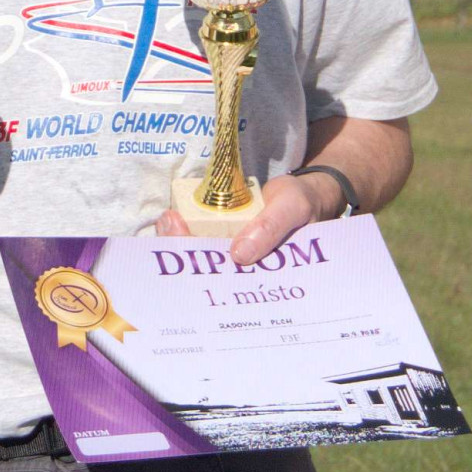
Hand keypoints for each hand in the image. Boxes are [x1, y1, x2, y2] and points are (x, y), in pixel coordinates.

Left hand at [177, 166, 346, 268]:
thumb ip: (270, 228)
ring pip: (201, 254)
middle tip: (167, 225)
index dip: (203, 266)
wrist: (305, 193)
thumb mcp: (292, 210)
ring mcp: (234, 252)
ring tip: (166, 220)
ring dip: (180, 241)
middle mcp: (244, 267)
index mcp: (261, 271)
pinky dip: (187, 231)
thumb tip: (239, 255)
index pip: (227, 278)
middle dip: (183, 251)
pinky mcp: (227, 236)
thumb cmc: (302, 204)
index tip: (187, 241)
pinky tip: (171, 221)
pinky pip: (204, 237)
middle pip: (207, 269)